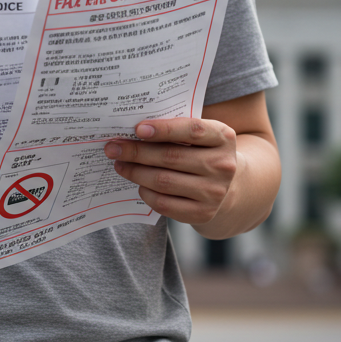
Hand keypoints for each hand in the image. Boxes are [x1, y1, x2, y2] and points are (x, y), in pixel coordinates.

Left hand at [103, 118, 238, 226]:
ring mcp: (214, 192)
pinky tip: (139, 184)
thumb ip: (177, 129)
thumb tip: (134, 130)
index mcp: (224, 138)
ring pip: (163, 181)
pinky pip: (164, 203)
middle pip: (171, 157)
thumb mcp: (201, 136)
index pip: (192, 130)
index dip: (164, 129)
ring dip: (136, 172)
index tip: (137, 129)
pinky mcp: (202, 213)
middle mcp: (223, 165)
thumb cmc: (203, 153)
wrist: (227, 186)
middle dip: (137, 152)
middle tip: (113, 148)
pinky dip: (146, 192)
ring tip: (120, 165)